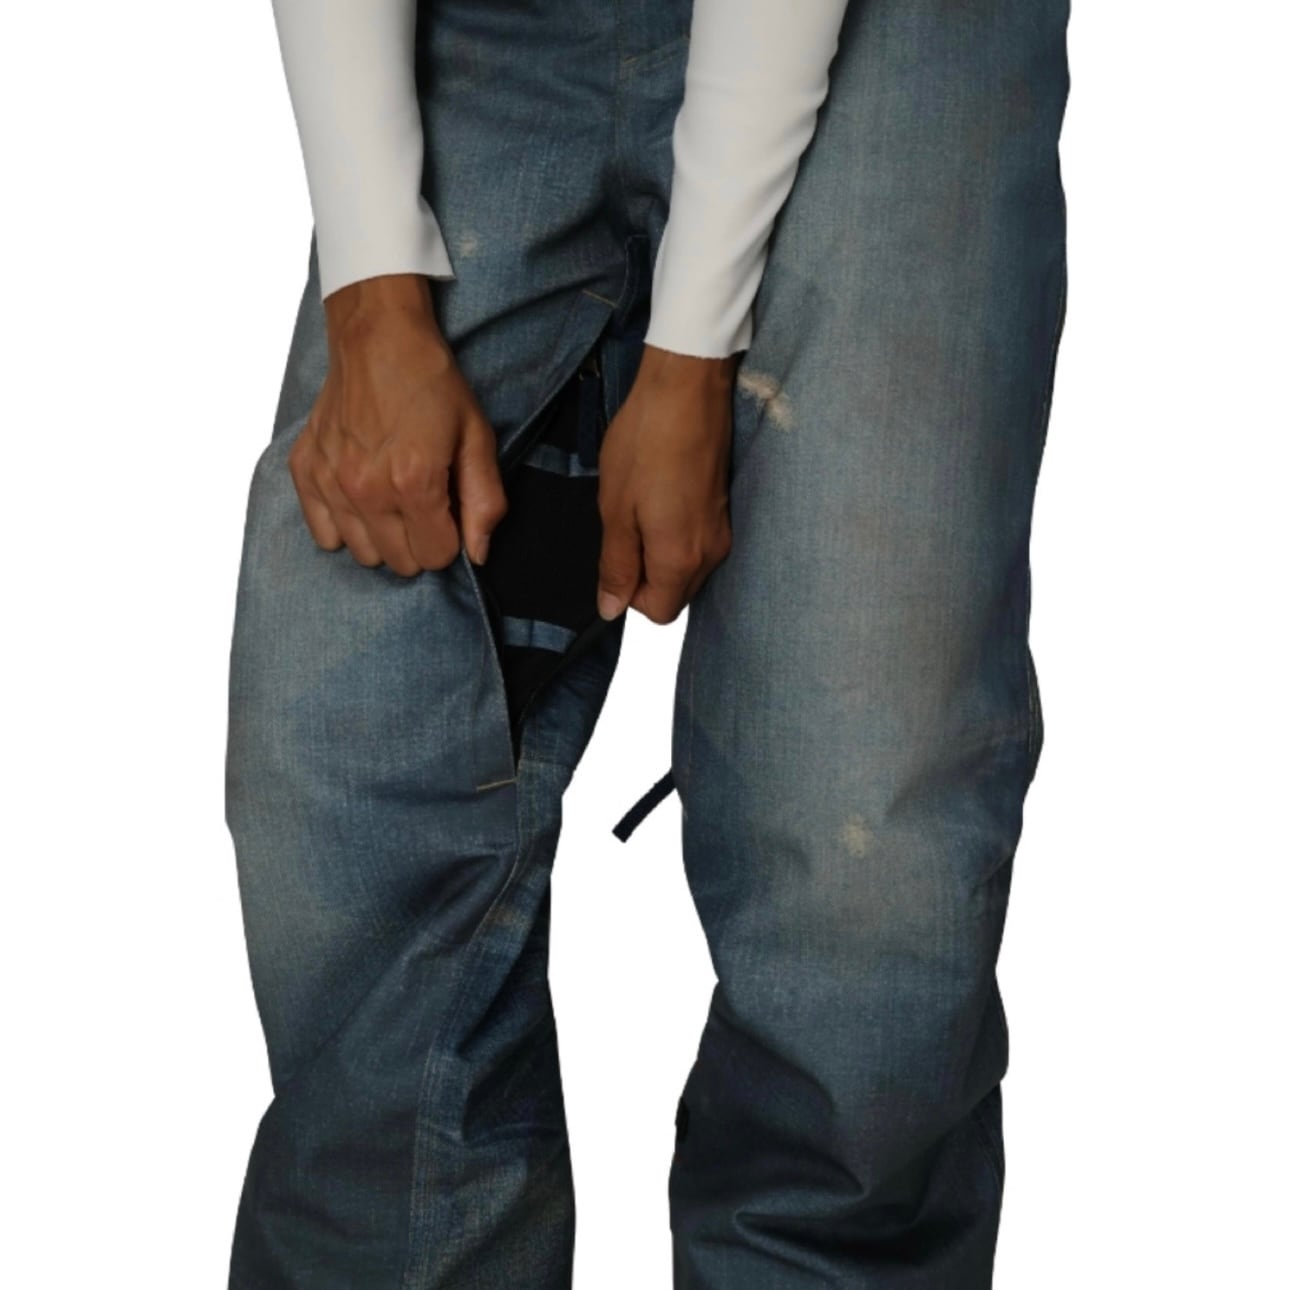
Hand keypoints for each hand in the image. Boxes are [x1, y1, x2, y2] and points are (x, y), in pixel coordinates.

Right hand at [287, 274, 507, 575]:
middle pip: (399, 562)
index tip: (449, 509)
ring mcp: (330, 481)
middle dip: (419, 540)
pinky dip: (343, 525)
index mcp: (414, 482)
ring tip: (392, 498)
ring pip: (362, 554)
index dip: (450, 537)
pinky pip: (323, 534)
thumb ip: (484, 502)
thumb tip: (478, 555)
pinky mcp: (305, 471)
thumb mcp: (477, 438)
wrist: (379, 336)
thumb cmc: (432, 384)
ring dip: (382, 536)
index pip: (435, 557)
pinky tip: (360, 497)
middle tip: (423, 501)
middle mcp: (366, 489)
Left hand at [596, 343, 736, 623]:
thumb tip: (611, 609)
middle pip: (676, 593)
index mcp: (681, 559)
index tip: (615, 558)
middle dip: (647, 576)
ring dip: (660, 552)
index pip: (659, 612)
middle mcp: (711, 553)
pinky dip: (676, 533)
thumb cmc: (647, 441)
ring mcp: (722, 530)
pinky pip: (698, 542)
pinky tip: (661, 494)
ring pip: (687, 568)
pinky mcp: (724, 509)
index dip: (630, 594)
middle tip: (625, 527)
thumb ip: (616, 565)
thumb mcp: (616, 509)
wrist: (687, 388)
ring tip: (643, 506)